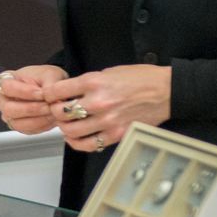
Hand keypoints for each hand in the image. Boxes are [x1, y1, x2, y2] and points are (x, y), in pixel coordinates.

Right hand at [0, 64, 66, 135]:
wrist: (51, 90)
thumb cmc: (45, 78)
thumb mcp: (50, 74)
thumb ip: (50, 84)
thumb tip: (49, 96)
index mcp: (5, 81)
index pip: (8, 88)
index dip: (26, 92)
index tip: (42, 93)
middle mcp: (2, 100)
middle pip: (9, 109)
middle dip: (32, 109)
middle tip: (48, 106)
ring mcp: (8, 115)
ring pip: (18, 123)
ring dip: (38, 119)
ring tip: (52, 112)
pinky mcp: (18, 126)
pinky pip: (27, 130)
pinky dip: (41, 125)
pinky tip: (51, 118)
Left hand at [41, 64, 171, 152]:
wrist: (166, 91)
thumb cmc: (140, 78)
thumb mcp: (109, 72)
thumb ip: (87, 83)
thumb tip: (68, 93)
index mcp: (94, 82)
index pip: (56, 91)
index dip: (49, 94)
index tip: (51, 96)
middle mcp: (98, 102)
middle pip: (61, 113)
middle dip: (56, 111)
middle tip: (60, 110)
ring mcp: (107, 121)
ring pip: (71, 131)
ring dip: (65, 127)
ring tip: (68, 123)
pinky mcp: (116, 134)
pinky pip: (88, 145)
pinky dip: (76, 143)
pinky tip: (76, 137)